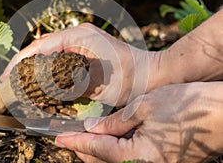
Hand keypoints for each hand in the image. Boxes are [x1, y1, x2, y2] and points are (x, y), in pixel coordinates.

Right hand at [0, 23, 162, 106]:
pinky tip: (44, 77)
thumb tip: (45, 88)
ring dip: (36, 63)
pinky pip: (61, 54)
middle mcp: (79, 34)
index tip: (8, 76)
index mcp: (79, 37)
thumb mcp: (97, 84)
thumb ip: (68, 83)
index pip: (41, 46)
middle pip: (43, 45)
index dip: (21, 61)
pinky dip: (50, 65)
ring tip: (23, 80)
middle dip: (25, 62)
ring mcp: (83, 39)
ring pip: (51, 49)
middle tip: (12, 80)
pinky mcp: (87, 47)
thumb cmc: (130, 78)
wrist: (152, 74)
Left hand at [55, 82, 222, 161]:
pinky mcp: (164, 161)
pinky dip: (117, 148)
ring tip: (85, 137)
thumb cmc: (186, 107)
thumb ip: (115, 122)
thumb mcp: (143, 107)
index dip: (76, 142)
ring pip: (117, 160)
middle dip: (85, 148)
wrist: (221, 114)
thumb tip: (93, 127)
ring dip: (99, 149)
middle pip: (105, 160)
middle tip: (70, 136)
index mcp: (140, 157)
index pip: (98, 149)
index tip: (59, 138)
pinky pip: (132, 158)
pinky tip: (111, 138)